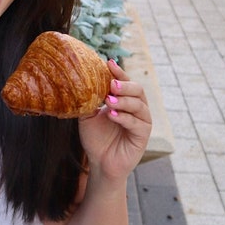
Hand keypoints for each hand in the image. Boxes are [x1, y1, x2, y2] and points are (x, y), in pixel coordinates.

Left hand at [78, 60, 151, 183]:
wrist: (99, 162)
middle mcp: (136, 108)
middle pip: (137, 89)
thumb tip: (81, 82)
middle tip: (111, 84)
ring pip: (139, 105)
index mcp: (124, 100)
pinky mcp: (143, 136)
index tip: (108, 62)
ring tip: (109, 101)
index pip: (125, 81)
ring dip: (124, 101)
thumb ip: (88, 101)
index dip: (118, 72)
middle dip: (124, 85)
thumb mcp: (88, 116)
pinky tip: (111, 115)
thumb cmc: (95, 138)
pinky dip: (124, 118)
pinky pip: (137, 123)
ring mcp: (142, 121)